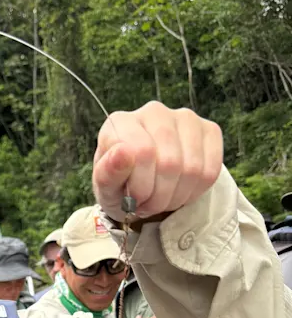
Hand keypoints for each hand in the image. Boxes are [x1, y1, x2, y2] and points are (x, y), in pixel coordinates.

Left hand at [93, 102, 222, 221]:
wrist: (141, 187)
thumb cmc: (119, 185)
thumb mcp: (106, 188)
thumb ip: (107, 173)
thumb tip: (122, 152)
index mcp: (121, 122)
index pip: (142, 152)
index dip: (140, 187)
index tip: (132, 200)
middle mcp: (154, 112)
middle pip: (170, 163)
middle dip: (158, 197)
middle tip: (147, 205)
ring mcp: (185, 118)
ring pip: (192, 169)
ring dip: (176, 197)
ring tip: (161, 199)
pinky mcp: (209, 130)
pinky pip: (210, 171)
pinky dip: (194, 192)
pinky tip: (178, 191)